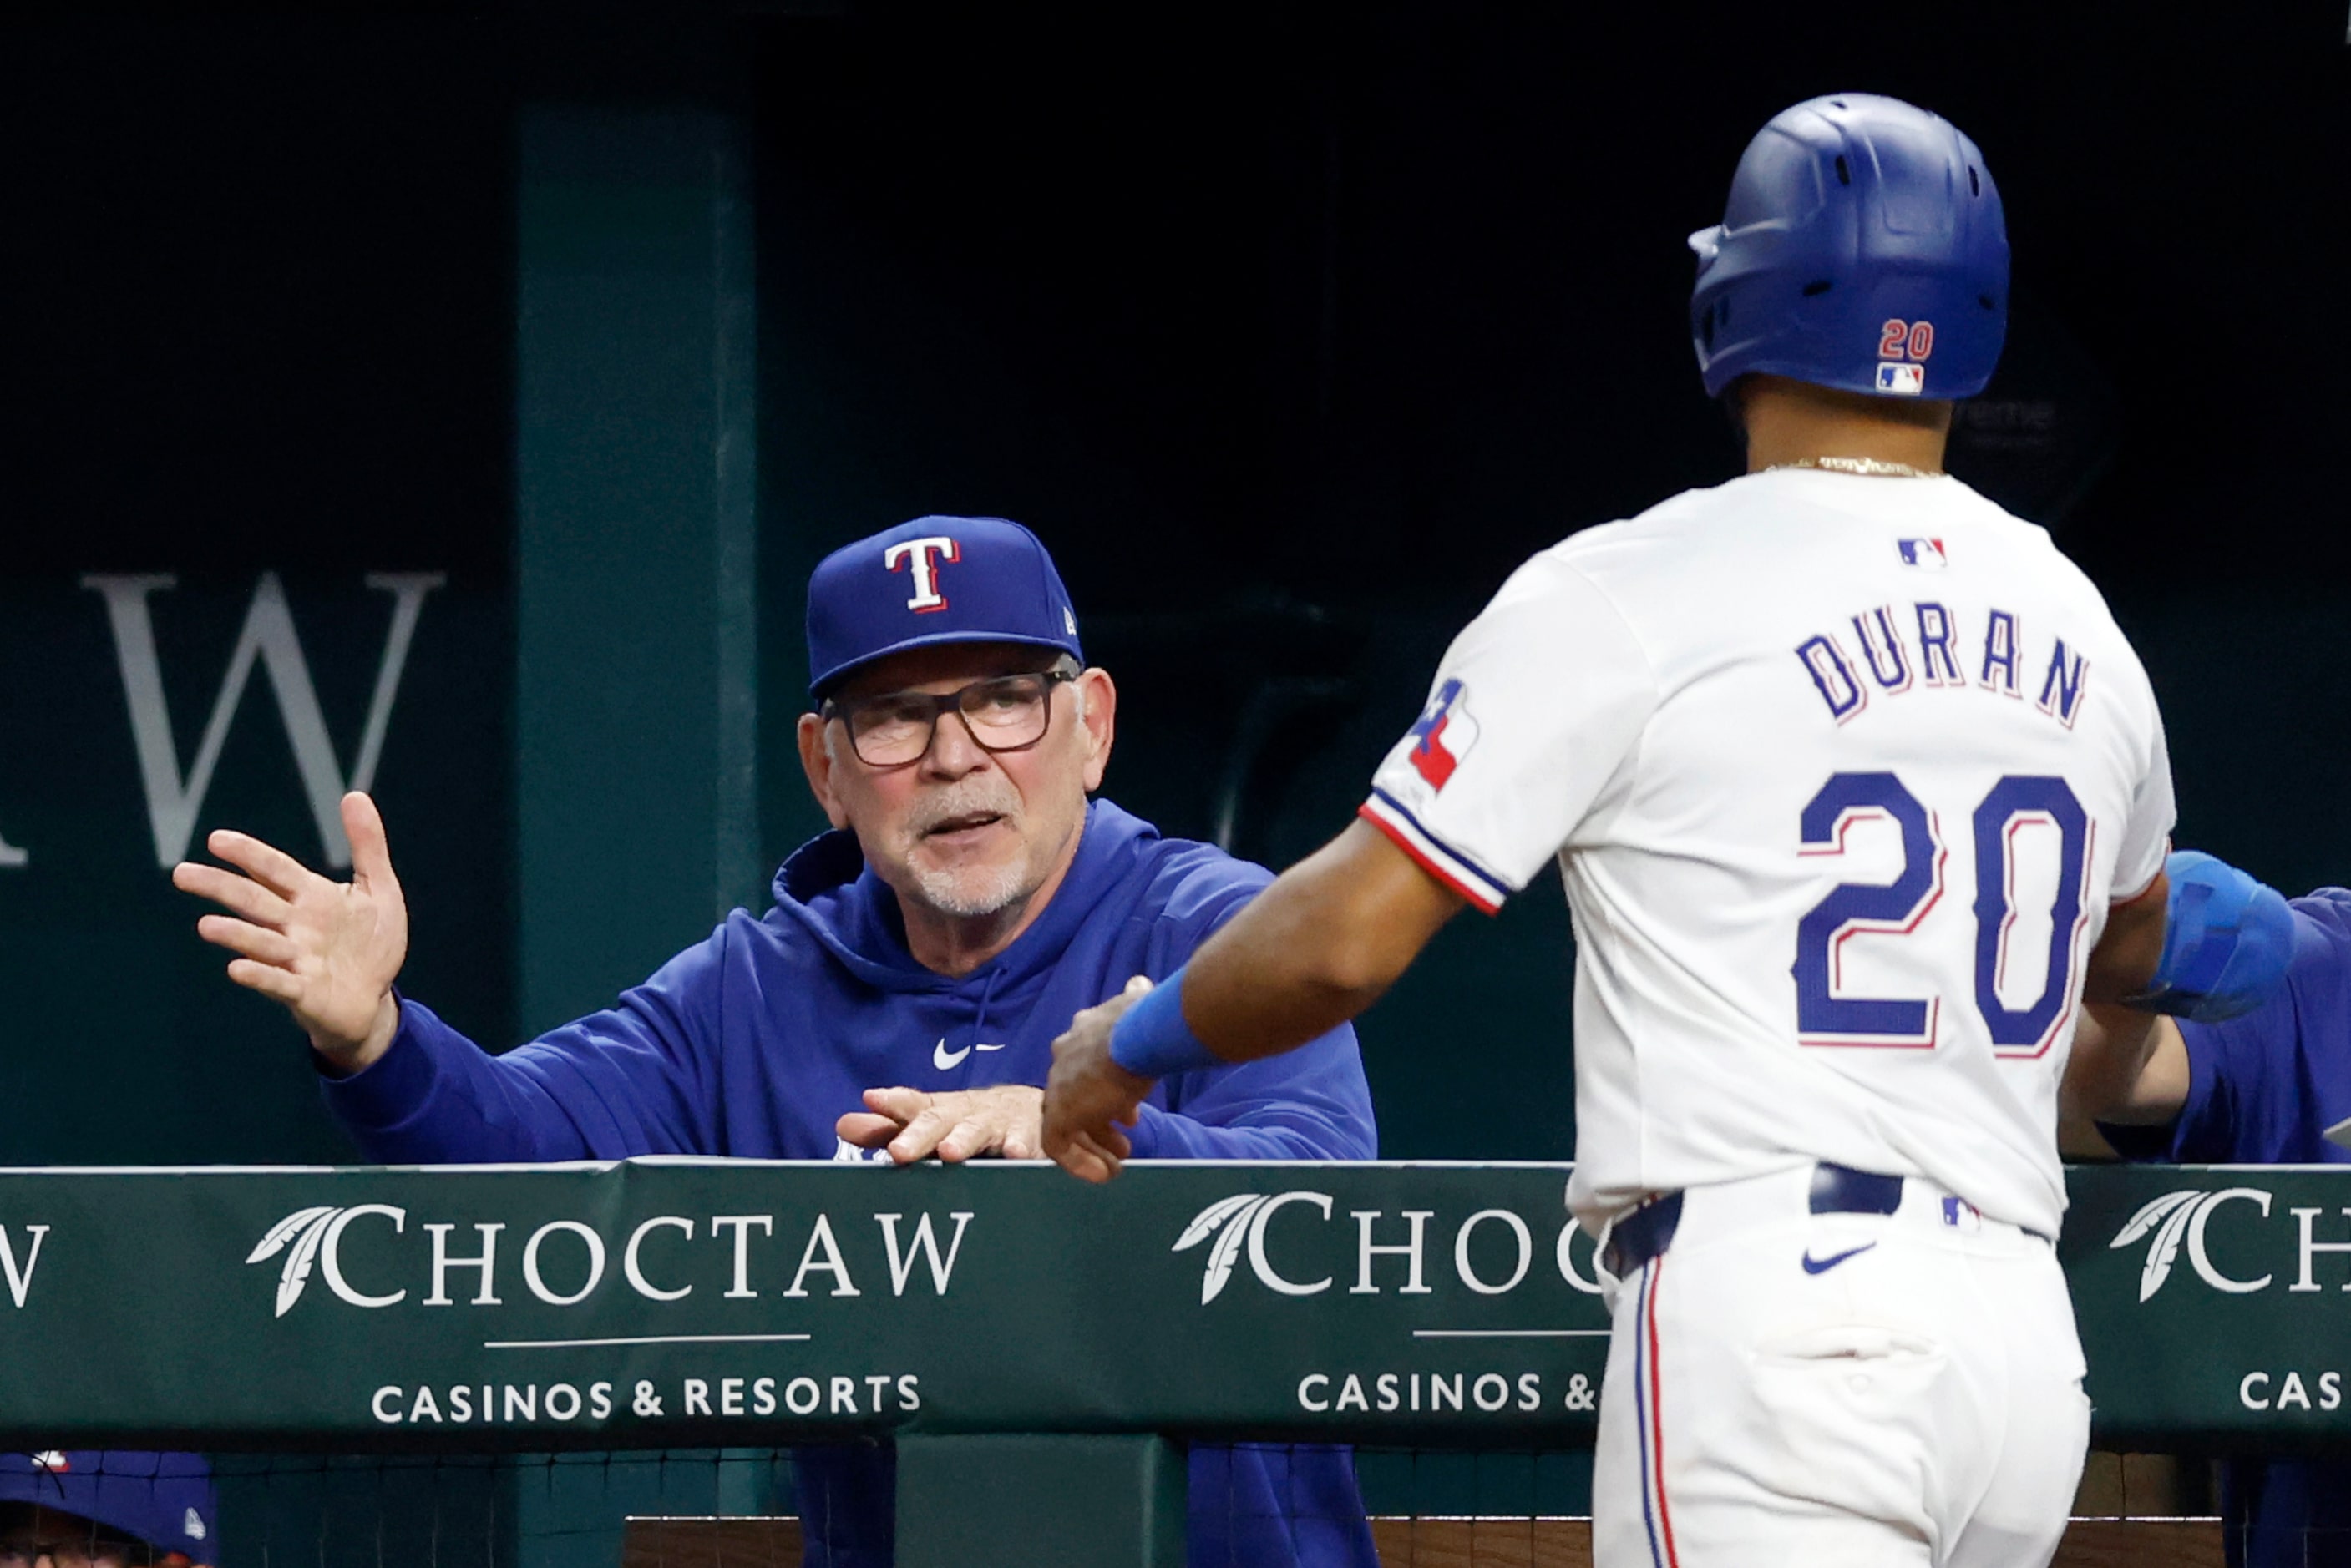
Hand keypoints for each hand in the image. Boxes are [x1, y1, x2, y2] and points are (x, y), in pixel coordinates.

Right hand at [170, 791, 406, 1072]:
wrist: (375, 1000)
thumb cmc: (371, 942)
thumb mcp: (379, 889)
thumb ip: (367, 845)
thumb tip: (354, 794)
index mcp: (311, 897)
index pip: (274, 870)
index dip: (249, 855)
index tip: (216, 840)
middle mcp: (295, 926)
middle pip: (254, 901)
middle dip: (221, 887)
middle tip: (181, 873)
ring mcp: (295, 961)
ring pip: (261, 942)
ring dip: (236, 934)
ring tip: (206, 925)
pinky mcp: (303, 993)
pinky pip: (279, 984)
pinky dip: (260, 976)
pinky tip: (237, 969)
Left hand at [836, 1084, 1043, 1163]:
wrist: (1033, 1109)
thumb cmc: (969, 1120)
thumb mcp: (930, 1121)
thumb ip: (887, 1128)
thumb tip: (842, 1126)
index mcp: (939, 1111)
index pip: (912, 1105)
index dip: (892, 1103)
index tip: (871, 1098)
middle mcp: (964, 1114)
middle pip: (939, 1121)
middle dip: (920, 1135)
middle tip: (899, 1151)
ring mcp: (997, 1125)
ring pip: (978, 1131)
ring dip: (964, 1140)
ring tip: (949, 1153)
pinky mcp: (1028, 1138)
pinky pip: (1025, 1144)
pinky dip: (1021, 1149)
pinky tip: (1015, 1156)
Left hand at [1042, 975, 1155, 1183]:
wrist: (1135, 1037)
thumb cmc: (1144, 1023)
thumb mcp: (1136, 1006)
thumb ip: (1134, 1000)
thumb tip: (1139, 984)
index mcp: (1080, 1032)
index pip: (1083, 1066)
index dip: (1108, 1091)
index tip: (1130, 1112)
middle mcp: (1063, 1058)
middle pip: (1075, 1096)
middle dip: (1100, 1120)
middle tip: (1124, 1138)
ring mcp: (1058, 1089)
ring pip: (1068, 1124)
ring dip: (1094, 1144)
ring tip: (1118, 1160)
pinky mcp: (1057, 1116)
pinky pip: (1060, 1148)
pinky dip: (1081, 1164)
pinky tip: (1105, 1174)